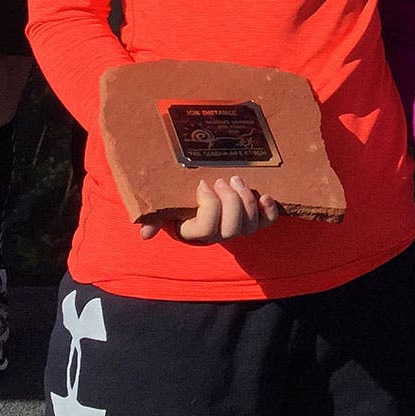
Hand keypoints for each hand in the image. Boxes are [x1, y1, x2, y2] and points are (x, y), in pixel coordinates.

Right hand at [140, 176, 280, 243]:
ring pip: (249, 225)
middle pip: (231, 228)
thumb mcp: (166, 208)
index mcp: (196, 231)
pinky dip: (269, 210)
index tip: (202, 184)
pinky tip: (266, 196)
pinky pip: (267, 222)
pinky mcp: (255, 220)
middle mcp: (219, 234)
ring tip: (237, 180)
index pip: (206, 228)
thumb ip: (154, 218)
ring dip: (246, 199)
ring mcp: (238, 228)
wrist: (201, 199)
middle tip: (222, 180)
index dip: (208, 206)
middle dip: (230, 201)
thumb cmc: (181, 202)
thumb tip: (144, 235)